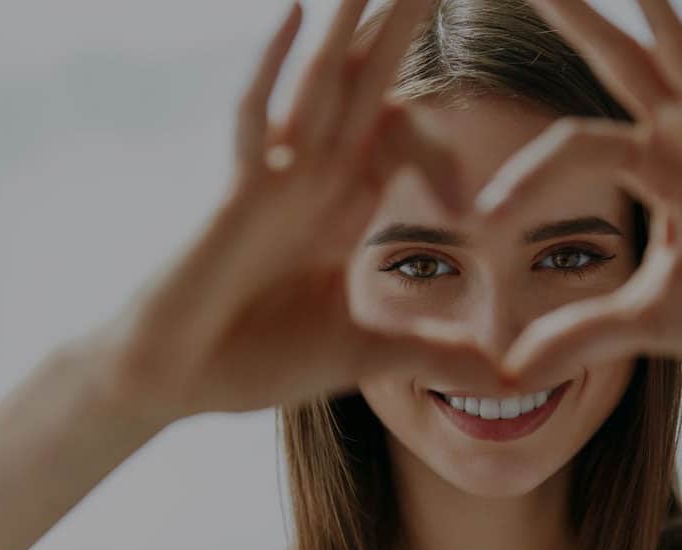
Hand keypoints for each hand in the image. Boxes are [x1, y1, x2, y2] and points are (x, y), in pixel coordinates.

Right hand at [77, 0, 510, 419]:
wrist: (174, 381)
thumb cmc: (254, 361)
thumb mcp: (364, 355)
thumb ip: (433, 355)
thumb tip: (507, 380)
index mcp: (342, 208)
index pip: (398, 139)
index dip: (437, 140)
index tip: (466, 184)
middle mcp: (312, 180)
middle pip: (365, 86)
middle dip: (401, 27)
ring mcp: (273, 181)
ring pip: (319, 84)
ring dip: (351, 24)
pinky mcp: (236, 195)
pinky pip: (255, 120)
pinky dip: (272, 68)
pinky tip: (296, 11)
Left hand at [473, 0, 681, 387]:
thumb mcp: (644, 321)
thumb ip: (578, 335)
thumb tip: (508, 374)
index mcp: (650, 170)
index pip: (570, 147)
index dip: (525, 178)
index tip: (482, 218)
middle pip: (616, 62)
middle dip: (576, 18)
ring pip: (679, 51)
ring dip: (651, 6)